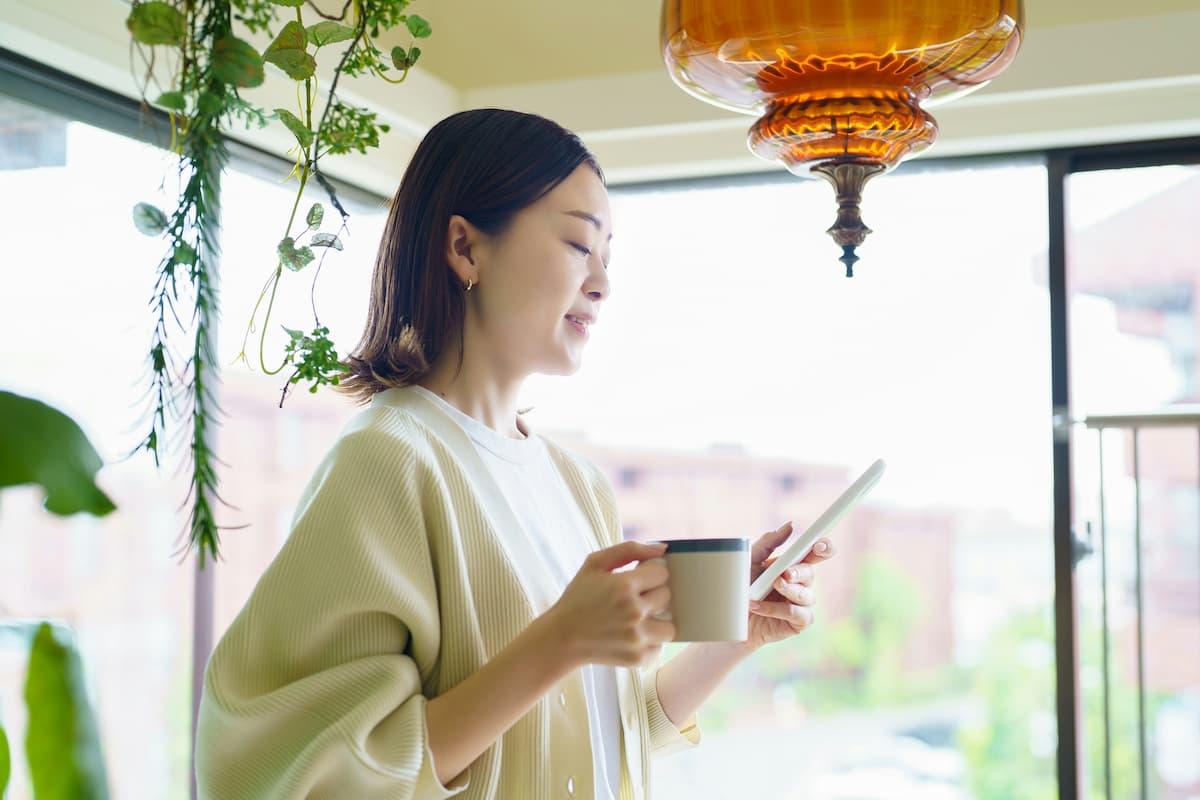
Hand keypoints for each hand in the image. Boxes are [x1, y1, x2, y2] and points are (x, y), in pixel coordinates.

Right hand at [545, 540, 675, 668]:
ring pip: (670, 626)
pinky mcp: (638, 658)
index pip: (662, 574)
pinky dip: (649, 643)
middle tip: (632, 600)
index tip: (637, 580)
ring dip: (657, 622)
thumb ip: (629, 549)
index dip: (649, 574)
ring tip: (637, 620)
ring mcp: (637, 638)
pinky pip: (660, 647)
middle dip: (652, 595)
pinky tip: (631, 636)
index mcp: (624, 586)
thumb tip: (663, 549)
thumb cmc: (579, 596)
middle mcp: (634, 612)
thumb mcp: (595, 563)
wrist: (562, 638)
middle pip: (666, 597)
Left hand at [744, 521, 835, 650]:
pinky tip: (757, 607)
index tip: (818, 545)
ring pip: (806, 595)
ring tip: (769, 588)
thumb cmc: (740, 586)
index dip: (824, 547)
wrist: (728, 617)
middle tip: (785, 574)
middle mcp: (800, 583)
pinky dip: (776, 609)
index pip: (816, 553)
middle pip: (811, 573)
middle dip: (799, 572)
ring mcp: (801, 604)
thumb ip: (769, 542)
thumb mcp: (750, 559)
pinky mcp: (797, 623)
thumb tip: (791, 525)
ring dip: (788, 591)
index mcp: (792, 564)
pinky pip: (797, 614)